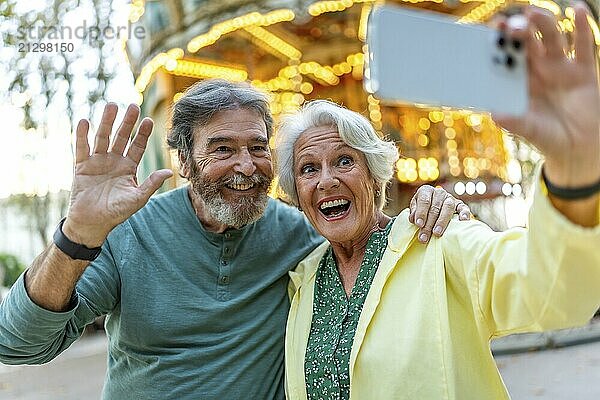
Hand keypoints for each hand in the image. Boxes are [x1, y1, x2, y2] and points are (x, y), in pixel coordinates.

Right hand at [63, 103, 172, 246]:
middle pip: (121, 137)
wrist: (92, 223)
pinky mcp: (82, 166)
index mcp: (129, 167)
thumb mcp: (137, 198)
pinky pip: (82, 148)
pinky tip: (85, 121)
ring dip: (106, 122)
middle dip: (127, 122)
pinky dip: (82, 135)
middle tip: (132, 106)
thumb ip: (151, 184)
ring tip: (111, 105)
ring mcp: (98, 162)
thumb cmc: (116, 212)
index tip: (149, 120)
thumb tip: (169, 172)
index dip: (143, 134)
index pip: (138, 146)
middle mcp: (114, 161)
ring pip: (103, 137)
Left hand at [408, 185, 470, 242]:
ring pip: (448, 208)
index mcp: (426, 191)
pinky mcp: (460, 205)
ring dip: (442, 222)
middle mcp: (439, 192)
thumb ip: (413, 213)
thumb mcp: (414, 209)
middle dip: (429, 224)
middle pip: (435, 208)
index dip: (421, 213)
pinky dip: (464, 213)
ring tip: (436, 233)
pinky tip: (462, 220)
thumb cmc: (421, 210)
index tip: (419, 224)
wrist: (432, 207)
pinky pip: (463, 208)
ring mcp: (450, 198)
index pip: (424, 201)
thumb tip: (414, 220)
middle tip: (424, 237)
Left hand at [493, 3, 599, 187]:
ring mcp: (561, 68)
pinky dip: (581, 27)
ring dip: (542, 23)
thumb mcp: (530, 131)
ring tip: (532, 13)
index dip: (499, 44)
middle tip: (506, 22)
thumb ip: (515, 122)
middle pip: (526, 43)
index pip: (507, 58)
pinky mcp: (583, 70)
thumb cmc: (548, 138)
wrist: (578, 148)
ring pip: (551, 38)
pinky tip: (577, 9)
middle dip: (516, 30)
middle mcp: (538, 71)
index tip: (489, 33)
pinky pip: (583, 45)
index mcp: (520, 83)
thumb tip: (495, 115)